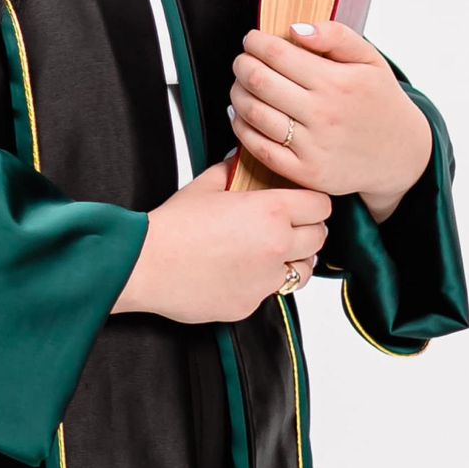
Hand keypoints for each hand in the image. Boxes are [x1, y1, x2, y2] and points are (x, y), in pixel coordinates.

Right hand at [114, 158, 329, 322]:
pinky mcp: (252, 304)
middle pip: (319, 237)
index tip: (304, 202)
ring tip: (269, 251)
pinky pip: (271, 292)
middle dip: (307, 228)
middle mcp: (276, 247)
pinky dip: (262, 282)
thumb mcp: (204, 186)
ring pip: (303, 270)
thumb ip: (231, 171)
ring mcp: (266, 280)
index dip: (313, 201)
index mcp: (270, 212)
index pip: (321, 206)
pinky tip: (239, 271)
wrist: (147, 264)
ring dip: (294, 259)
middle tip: (287, 224)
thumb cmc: (172, 225)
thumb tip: (240, 163)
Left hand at [228, 20, 431, 220]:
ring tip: (243, 84)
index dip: (256, 43)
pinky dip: (241, 127)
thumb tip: (295, 29)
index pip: (278, 55)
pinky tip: (243, 114)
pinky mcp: (306, 172)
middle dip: (242, 64)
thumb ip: (335, 35)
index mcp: (337, 83)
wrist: (402, 155)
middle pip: (258, 81)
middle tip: (244, 60)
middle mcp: (323, 115)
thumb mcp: (370, 59)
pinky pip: (258, 148)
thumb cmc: (380, 102)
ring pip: (253, 113)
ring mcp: (313, 148)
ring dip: (238, 92)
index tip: (252, 40)